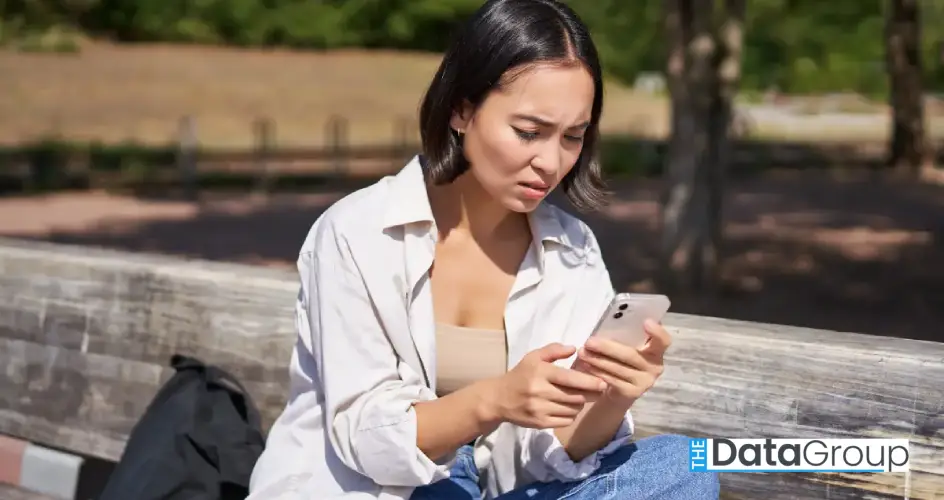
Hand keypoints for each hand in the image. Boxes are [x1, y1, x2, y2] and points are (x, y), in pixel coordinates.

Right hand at [485, 343, 606, 428]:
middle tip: (599, 389)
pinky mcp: (540, 423)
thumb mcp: (533, 358)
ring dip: (581, 403)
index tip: (603, 382)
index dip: (589, 381)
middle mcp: (539, 392)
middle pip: (575, 396)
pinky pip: (566, 420)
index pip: (569, 378)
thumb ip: (553, 350)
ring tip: (580, 396)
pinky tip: (568, 407)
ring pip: (572, 409)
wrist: (499, 399)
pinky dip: (572, 414)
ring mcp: (540, 409)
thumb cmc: (520, 375)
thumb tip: (575, 348)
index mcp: (540, 373)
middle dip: (590, 393)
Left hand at [575, 320, 670, 405]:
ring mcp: (644, 382)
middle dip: (607, 348)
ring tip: (582, 353)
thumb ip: (626, 336)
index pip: (664, 341)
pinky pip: (612, 381)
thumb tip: (611, 317)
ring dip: (597, 360)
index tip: (646, 322)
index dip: (657, 332)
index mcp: (656, 351)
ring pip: (618, 369)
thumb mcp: (627, 346)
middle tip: (589, 342)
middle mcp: (655, 367)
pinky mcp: (632, 393)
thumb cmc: (622, 360)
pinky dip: (597, 372)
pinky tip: (586, 366)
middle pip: (631, 355)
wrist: (620, 391)